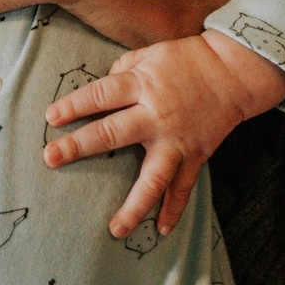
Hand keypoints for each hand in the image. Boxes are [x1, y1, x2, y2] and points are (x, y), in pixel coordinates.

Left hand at [41, 31, 284, 237]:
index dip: (75, 105)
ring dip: (133, 206)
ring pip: (152, 178)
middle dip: (79, 146)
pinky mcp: (195, 155)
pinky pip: (183, 187)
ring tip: (115, 230)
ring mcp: (176, 140)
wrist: (233, 71)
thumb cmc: (186, 59)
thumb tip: (100, 91)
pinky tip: (161, 230)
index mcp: (142, 85)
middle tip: (51, 158)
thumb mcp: (150, 54)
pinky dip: (174, 210)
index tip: (51, 118)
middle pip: (113, 133)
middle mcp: (156, 115)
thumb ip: (122, 70)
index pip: (101, 95)